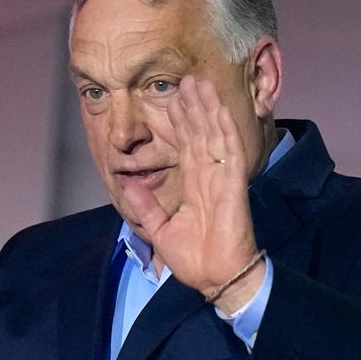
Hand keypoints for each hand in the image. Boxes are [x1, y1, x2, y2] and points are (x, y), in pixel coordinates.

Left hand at [115, 76, 261, 312]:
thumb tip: (127, 184)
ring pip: (214, 136)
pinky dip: (225, 130)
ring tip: (201, 83)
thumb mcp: (160, 229)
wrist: (215, 279)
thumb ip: (145, 206)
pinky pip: (229, 153)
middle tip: (187, 79)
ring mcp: (222, 180)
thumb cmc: (195, 260)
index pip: (187, 146)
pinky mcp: (233, 187)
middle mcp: (209, 178)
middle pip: (200, 134)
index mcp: (194, 187)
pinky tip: (219, 110)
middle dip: (194, 106)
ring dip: (208, 109)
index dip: (180, 122)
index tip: (173, 99)